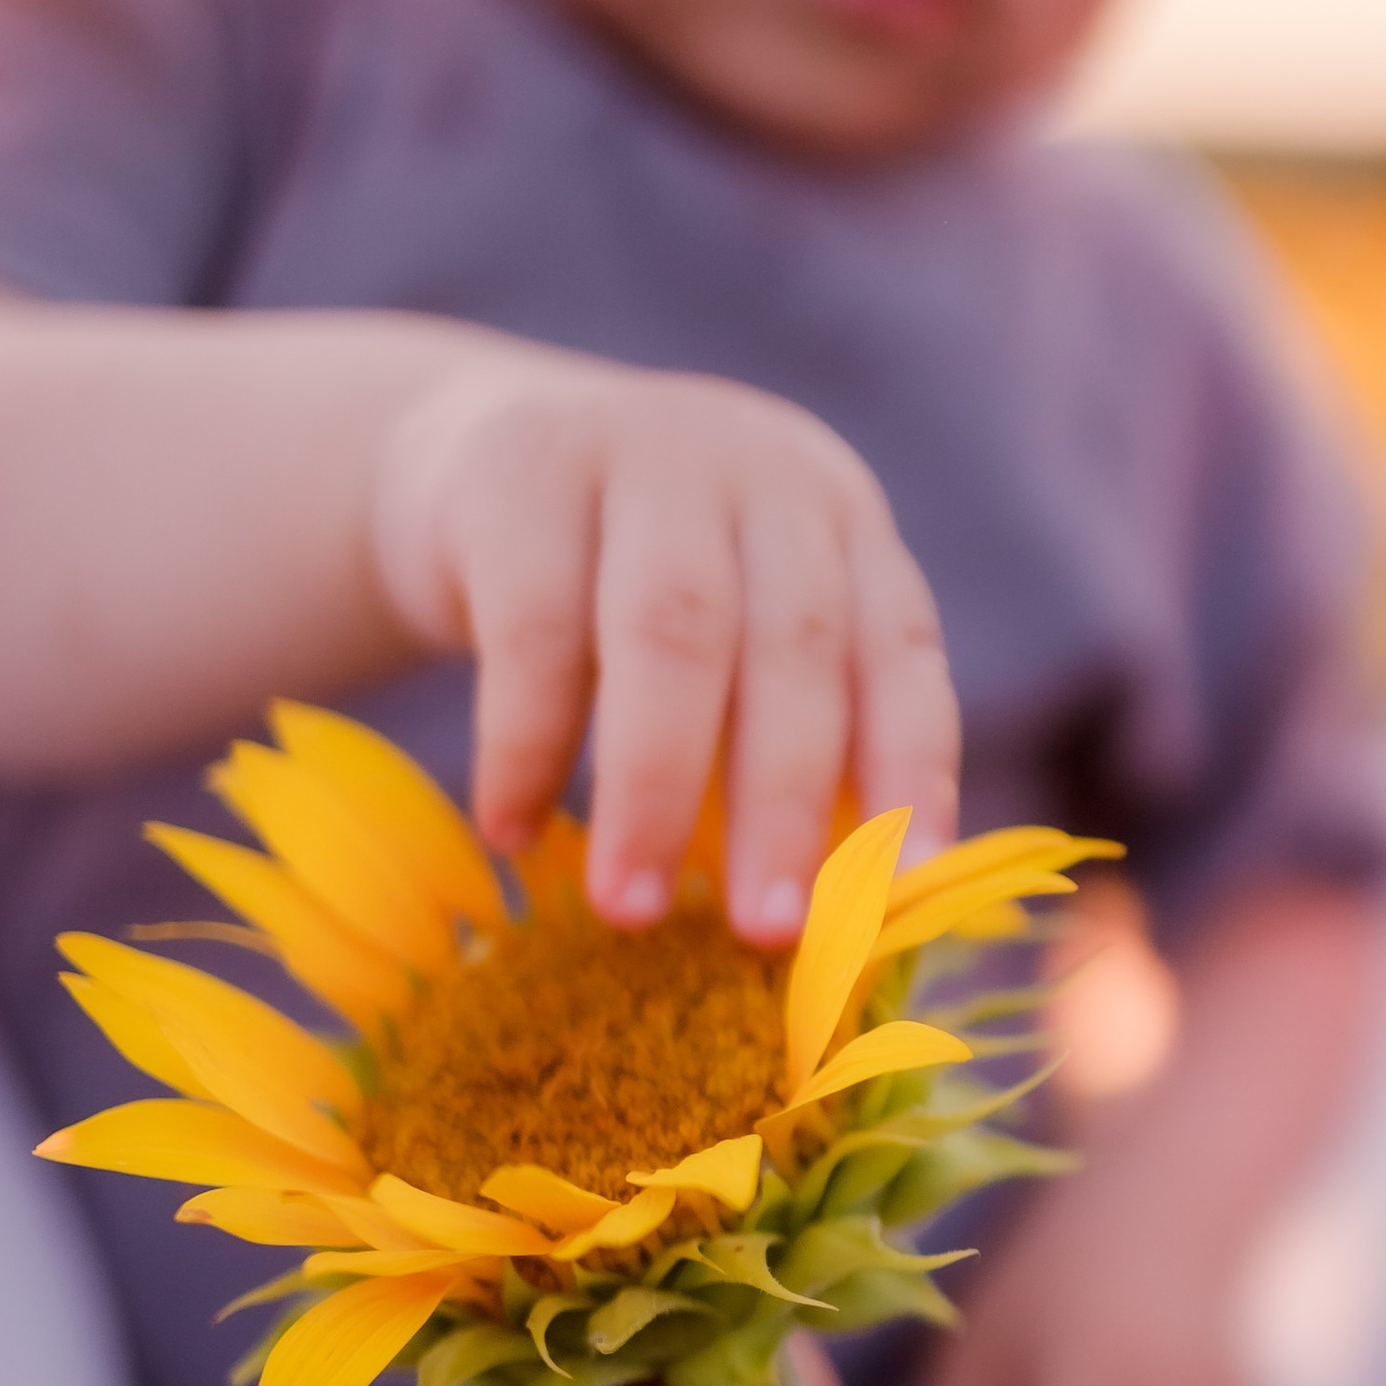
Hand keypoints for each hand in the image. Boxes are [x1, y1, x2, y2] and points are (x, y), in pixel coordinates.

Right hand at [372, 352, 958, 939]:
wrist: (471, 455)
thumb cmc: (633, 591)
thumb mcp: (734, 628)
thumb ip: (791, 730)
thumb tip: (838, 920)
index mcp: (843, 526)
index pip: (901, 653)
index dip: (914, 768)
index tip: (908, 887)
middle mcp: (764, 477)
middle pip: (795, 646)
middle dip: (785, 802)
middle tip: (767, 930)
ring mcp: (644, 455)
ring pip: (672, 629)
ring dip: (656, 785)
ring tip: (627, 908)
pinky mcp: (520, 470)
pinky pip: (533, 625)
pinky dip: (526, 742)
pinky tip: (511, 828)